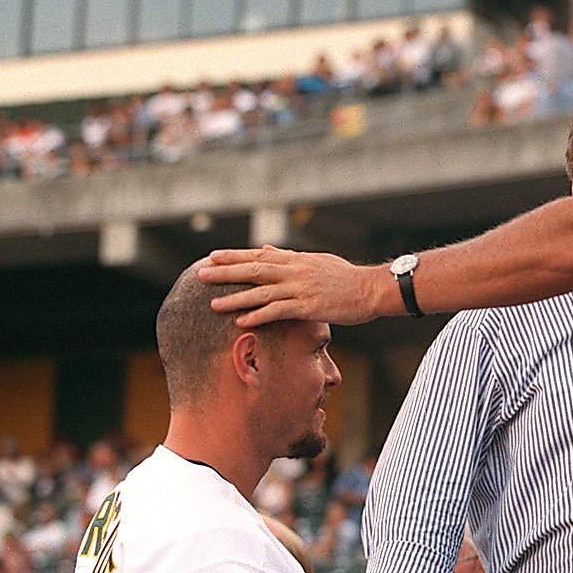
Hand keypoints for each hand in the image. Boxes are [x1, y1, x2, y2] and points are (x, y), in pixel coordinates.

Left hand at [198, 246, 385, 326]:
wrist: (371, 289)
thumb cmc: (346, 277)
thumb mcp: (317, 261)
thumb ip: (289, 256)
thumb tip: (266, 250)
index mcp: (295, 260)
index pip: (258, 256)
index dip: (233, 256)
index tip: (212, 257)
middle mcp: (294, 271)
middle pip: (253, 270)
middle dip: (225, 272)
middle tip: (201, 274)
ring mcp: (301, 288)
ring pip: (261, 292)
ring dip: (236, 298)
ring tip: (213, 304)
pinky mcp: (309, 306)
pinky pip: (278, 311)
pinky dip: (259, 316)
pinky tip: (242, 322)